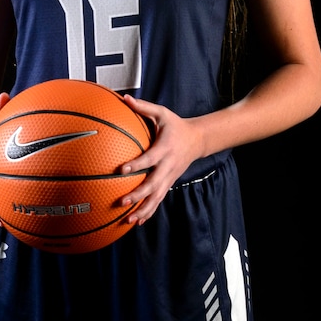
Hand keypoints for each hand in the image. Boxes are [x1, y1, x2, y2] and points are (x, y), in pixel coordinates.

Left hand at [118, 96, 203, 223]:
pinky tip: (137, 222)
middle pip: (153, 184)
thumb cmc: (175, 125)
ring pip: (157, 198)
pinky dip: (149, 212)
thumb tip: (124, 98)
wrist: (198, 140)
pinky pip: (159, 200)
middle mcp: (168, 166)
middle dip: (138, 195)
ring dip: (143, 210)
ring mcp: (170, 177)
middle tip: (122, 201)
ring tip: (128, 221)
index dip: (137, 165)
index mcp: (165, 149)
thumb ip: (143, 107)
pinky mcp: (170, 183)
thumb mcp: (162, 113)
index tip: (122, 170)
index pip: (150, 159)